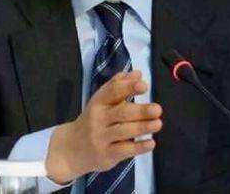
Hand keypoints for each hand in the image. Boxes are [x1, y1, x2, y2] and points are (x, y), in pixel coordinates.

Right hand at [45, 70, 161, 183]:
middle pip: (121, 112)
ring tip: (158, 124)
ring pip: (124, 131)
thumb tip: (138, 74)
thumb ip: (119, 85)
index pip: (113, 91)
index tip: (144, 86)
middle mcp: (98, 118)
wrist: (71, 148)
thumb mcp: (101, 101)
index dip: (129, 87)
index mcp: (98, 102)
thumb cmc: (93, 120)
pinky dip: (138, 147)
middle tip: (157, 109)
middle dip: (140, 111)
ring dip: (142, 127)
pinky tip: (151, 143)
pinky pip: (123, 150)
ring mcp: (101, 137)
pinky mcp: (106, 154)